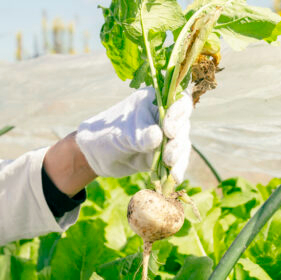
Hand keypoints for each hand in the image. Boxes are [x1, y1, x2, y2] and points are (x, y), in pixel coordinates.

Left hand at [75, 85, 193, 182]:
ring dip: (179, 157)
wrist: (97, 155)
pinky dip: (177, 169)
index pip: (178, 101)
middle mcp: (164, 117)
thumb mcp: (122, 132)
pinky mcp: (165, 154)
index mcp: (154, 101)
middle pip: (183, 125)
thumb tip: (158, 137)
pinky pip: (177, 160)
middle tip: (168, 155)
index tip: (168, 130)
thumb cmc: (107, 134)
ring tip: (170, 167)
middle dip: (177, 141)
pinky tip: (174, 178)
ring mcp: (166, 136)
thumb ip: (140, 135)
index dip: (179, 114)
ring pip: (181, 144)